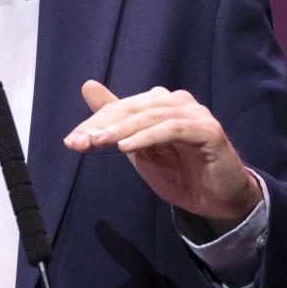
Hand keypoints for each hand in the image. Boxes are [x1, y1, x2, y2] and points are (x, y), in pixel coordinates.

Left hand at [63, 81, 260, 234]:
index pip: (120, 108)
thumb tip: (88, 85)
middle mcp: (177, 102)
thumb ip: (115, 120)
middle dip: (102, 126)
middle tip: (79, 142)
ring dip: (121, 130)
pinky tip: (128, 147)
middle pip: (132, 109)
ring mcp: (194, 114)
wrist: (215, 202)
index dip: (94, 123)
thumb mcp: (137, 147)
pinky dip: (147, 136)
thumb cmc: (178, 173)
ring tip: (98, 142)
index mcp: (159, 103)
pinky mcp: (208, 130)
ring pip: (150, 116)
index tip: (71, 141)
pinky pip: (172, 129)